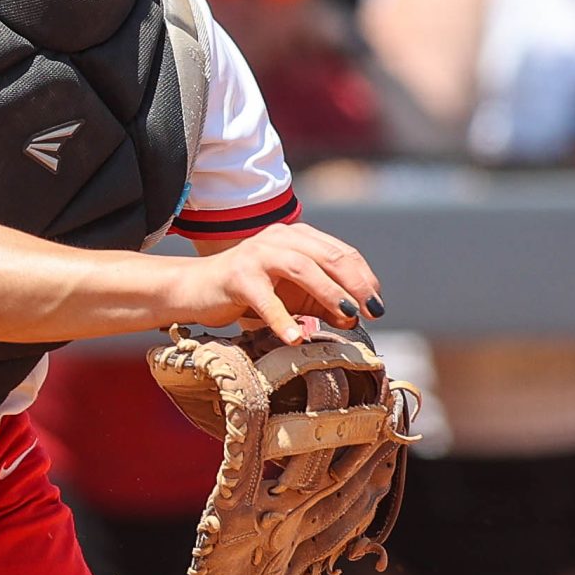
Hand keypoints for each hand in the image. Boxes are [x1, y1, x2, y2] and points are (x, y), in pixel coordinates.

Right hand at [181, 223, 384, 342]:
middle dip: (355, 284)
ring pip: (302, 268)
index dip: (364, 278)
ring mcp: (257, 254)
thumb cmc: (250, 292)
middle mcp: (279, 238)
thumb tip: (354, 317)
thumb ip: (323, 302)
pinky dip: (283, 319)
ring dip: (328, 293)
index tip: (377, 305)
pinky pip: (265, 300)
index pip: (341, 252)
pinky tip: (297, 337)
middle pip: (327, 256)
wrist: (196, 290)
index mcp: (297, 237)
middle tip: (372, 311)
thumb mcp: (293, 295)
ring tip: (347, 317)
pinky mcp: (237, 276)